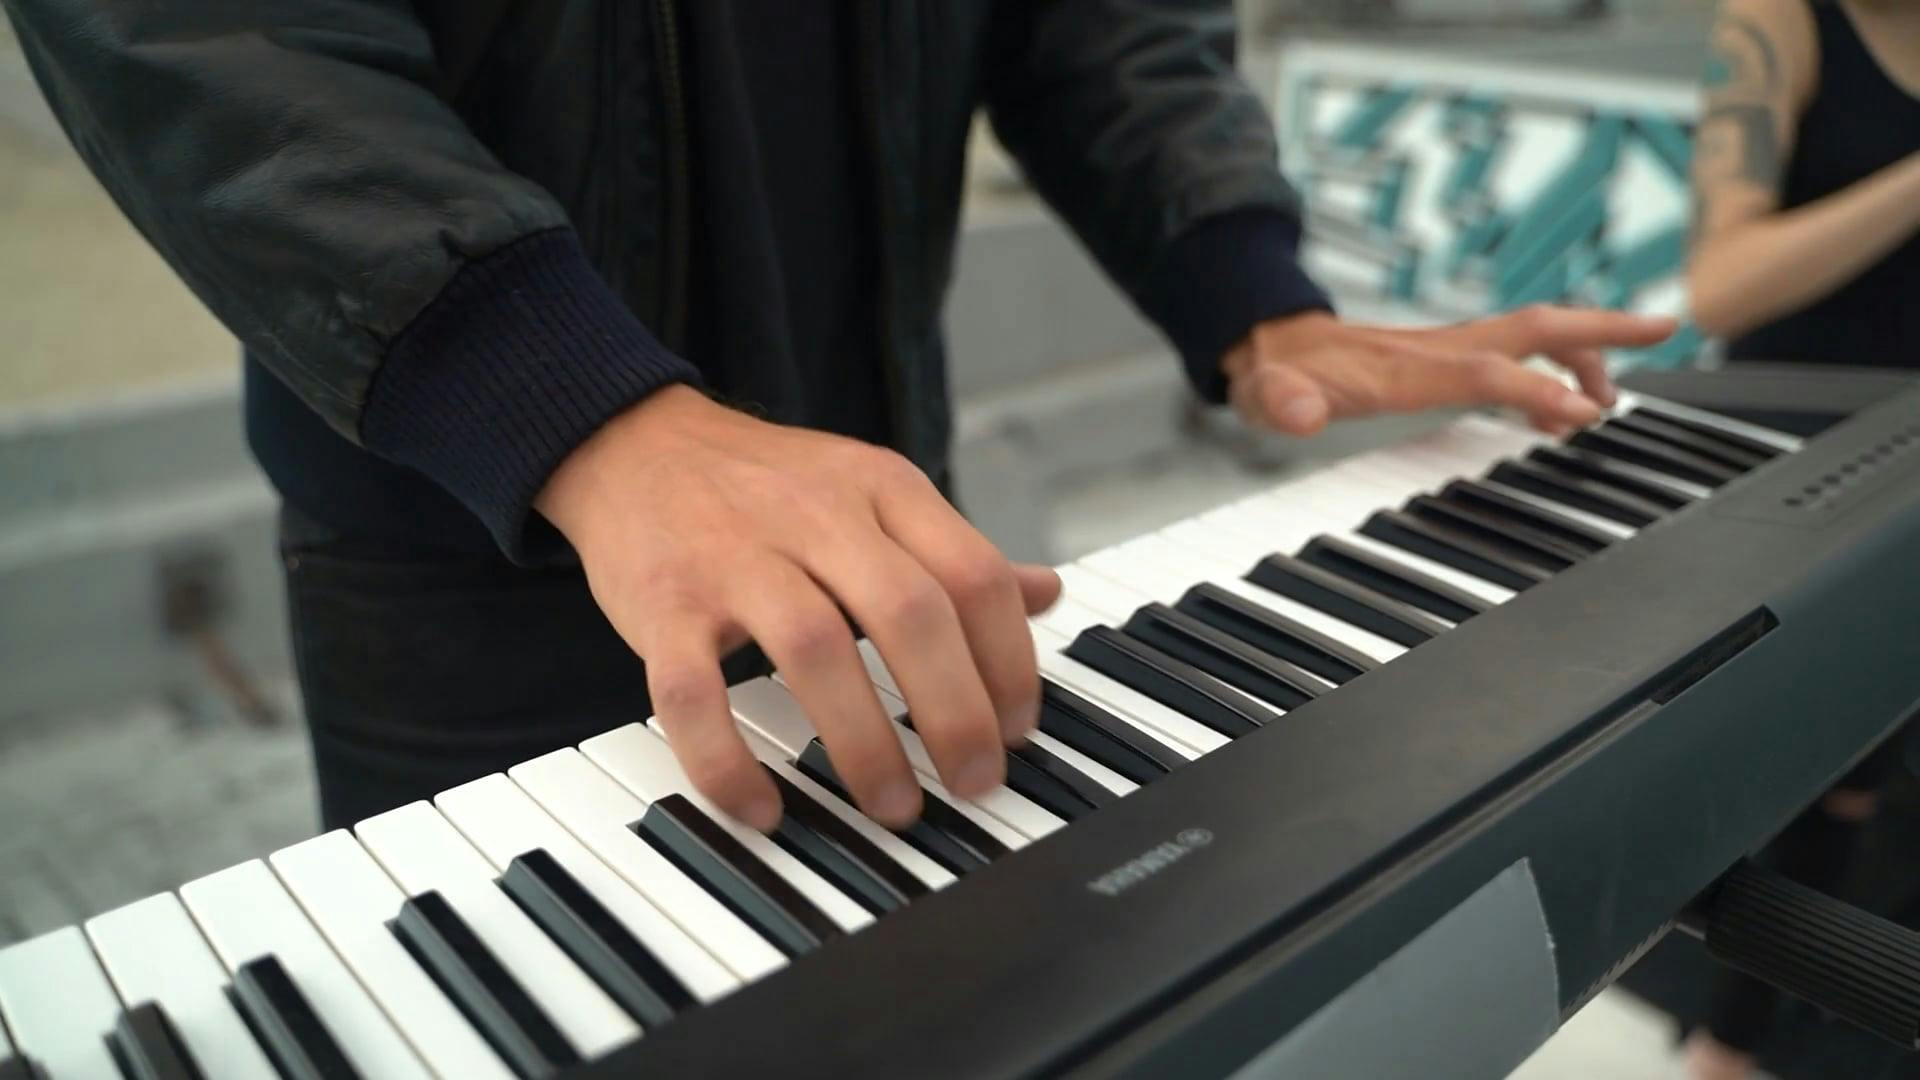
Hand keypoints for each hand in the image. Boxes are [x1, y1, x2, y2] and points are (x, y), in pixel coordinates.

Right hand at [538, 386, 1061, 829]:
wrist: (634, 444)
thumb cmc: (767, 484)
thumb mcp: (872, 490)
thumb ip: (954, 547)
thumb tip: (1046, 593)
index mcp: (881, 487)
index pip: (972, 574)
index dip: (1009, 662)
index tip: (1018, 730)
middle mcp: (815, 515)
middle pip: (909, 612)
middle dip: (956, 713)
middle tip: (975, 782)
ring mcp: (733, 559)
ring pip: (815, 649)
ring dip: (865, 744)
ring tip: (894, 807)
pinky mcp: (661, 605)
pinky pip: (692, 695)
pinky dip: (729, 761)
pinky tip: (765, 808)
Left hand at [1224, 307, 1679, 435]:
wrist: (1269, 351)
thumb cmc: (1276, 378)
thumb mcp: (1267, 396)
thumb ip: (1281, 403)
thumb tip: (1296, 413)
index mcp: (1405, 366)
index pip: (1485, 373)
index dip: (1536, 388)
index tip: (1583, 412)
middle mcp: (1437, 349)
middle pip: (1534, 328)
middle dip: (1602, 329)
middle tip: (1665, 328)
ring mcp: (1445, 349)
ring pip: (1532, 337)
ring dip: (1585, 355)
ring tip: (1613, 398)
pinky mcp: (1445, 359)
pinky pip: (1513, 359)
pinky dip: (1550, 375)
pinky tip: (1559, 411)